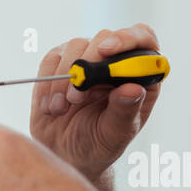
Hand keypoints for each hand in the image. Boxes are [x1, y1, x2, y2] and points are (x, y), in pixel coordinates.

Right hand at [29, 24, 162, 182]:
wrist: (67, 153)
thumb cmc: (99, 145)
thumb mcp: (115, 135)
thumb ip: (125, 112)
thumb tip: (134, 88)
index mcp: (140, 75)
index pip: (144, 39)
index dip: (128, 38)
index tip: (106, 51)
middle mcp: (115, 61)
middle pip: (105, 38)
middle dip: (88, 66)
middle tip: (76, 98)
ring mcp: (88, 58)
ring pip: (76, 46)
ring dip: (64, 78)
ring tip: (61, 109)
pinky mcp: (61, 62)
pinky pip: (51, 59)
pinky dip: (47, 83)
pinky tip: (51, 106)